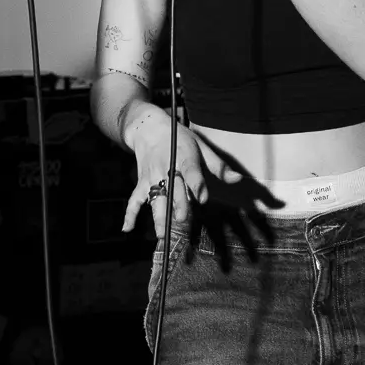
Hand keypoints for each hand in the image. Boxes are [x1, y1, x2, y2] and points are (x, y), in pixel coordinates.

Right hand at [122, 107, 226, 239]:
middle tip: (181, 220)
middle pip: (173, 188)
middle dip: (176, 204)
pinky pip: (134, 200)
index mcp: (185, 158)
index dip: (197, 184)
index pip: (191, 172)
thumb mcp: (201, 146)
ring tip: (161, 235)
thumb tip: (237, 179)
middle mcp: (167, 169)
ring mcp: (152, 177)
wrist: (149, 129)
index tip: (203, 198)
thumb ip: (218, 166)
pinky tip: (127, 229)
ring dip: (157, 216)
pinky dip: (130, 214)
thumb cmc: (179, 139)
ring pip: (155, 198)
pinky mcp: (142, 183)